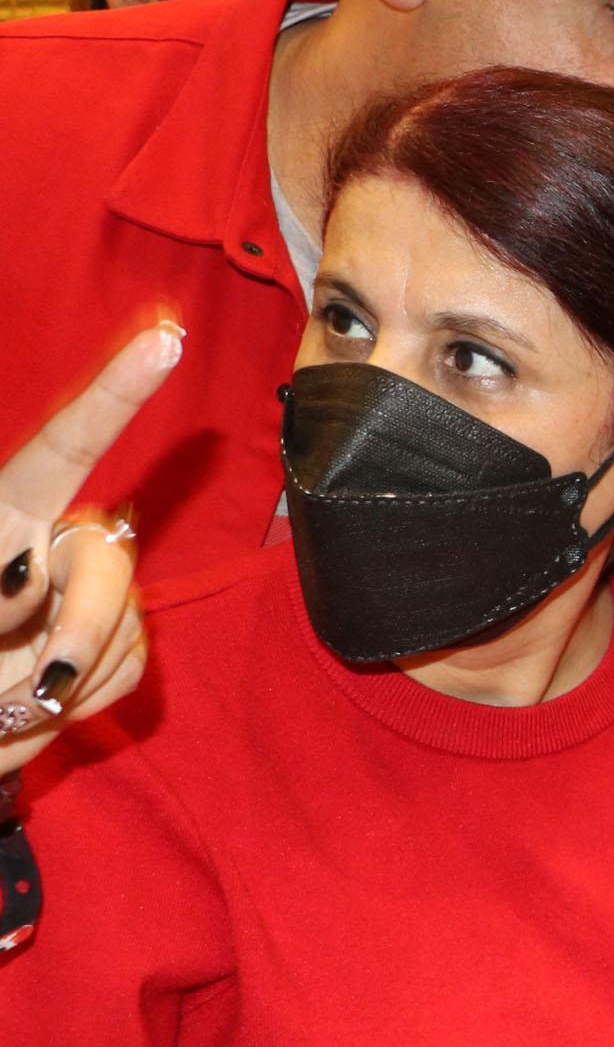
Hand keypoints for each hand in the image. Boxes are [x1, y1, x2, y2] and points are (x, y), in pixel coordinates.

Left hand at [0, 322, 179, 777]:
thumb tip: (32, 574)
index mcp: (8, 511)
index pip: (67, 445)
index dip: (117, 391)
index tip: (166, 339)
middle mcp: (56, 542)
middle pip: (108, 563)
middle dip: (83, 628)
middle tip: (40, 690)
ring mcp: (92, 595)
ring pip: (122, 624)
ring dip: (68, 680)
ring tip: (8, 708)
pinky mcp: (118, 645)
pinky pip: (128, 668)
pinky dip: (84, 701)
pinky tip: (43, 706)